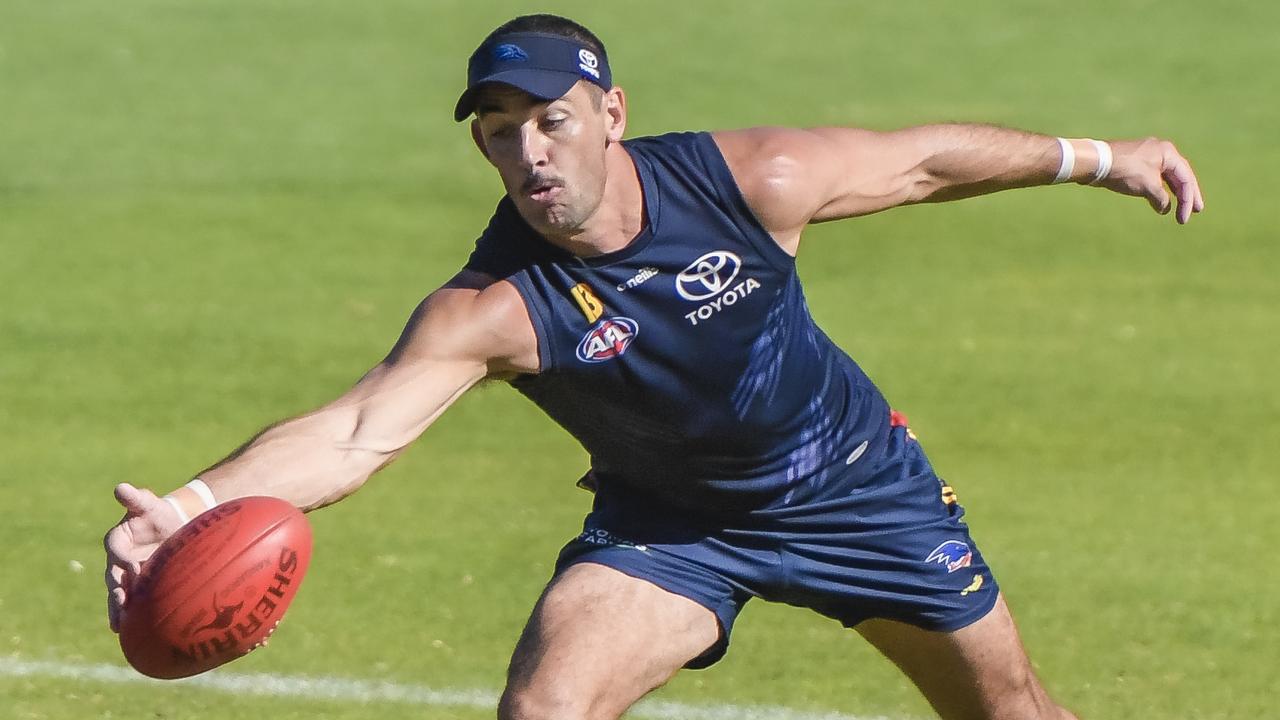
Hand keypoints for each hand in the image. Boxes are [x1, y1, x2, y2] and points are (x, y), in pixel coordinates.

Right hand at [103, 483, 183, 632]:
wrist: (172, 527)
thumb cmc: (159, 513)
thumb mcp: (149, 504)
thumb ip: (136, 498)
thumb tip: (120, 487)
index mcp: (118, 539)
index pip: (116, 549)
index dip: (122, 558)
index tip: (133, 567)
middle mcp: (118, 559)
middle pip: (113, 576)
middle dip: (116, 591)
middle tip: (122, 604)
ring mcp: (126, 574)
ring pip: (118, 593)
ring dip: (118, 609)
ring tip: (119, 625)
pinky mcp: (137, 585)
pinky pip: (130, 602)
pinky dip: (128, 615)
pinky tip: (130, 631)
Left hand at [1101, 137, 1204, 223]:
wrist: (1096, 162)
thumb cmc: (1124, 171)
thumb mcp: (1148, 186)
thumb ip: (1161, 198)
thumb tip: (1164, 208)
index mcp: (1168, 153)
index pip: (1185, 178)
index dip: (1189, 199)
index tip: (1187, 217)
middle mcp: (1160, 151)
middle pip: (1179, 176)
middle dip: (1187, 195)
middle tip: (1196, 211)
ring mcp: (1147, 156)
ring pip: (1166, 177)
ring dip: (1173, 194)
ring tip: (1180, 209)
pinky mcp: (1134, 163)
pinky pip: (1153, 178)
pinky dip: (1158, 190)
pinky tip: (1159, 201)